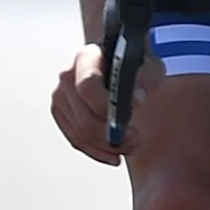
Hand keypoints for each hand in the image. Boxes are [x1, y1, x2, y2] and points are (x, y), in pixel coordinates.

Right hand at [50, 41, 165, 165]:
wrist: (119, 64)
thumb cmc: (133, 64)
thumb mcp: (149, 65)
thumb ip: (146, 78)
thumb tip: (136, 99)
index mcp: (87, 57)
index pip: (88, 86)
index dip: (107, 106)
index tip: (130, 118)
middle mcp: (68, 75)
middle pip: (84, 116)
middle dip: (111, 135)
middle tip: (137, 142)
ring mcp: (61, 95)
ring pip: (79, 132)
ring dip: (107, 146)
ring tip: (131, 148)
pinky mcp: (61, 112)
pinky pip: (75, 139)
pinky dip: (95, 150)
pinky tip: (113, 153)